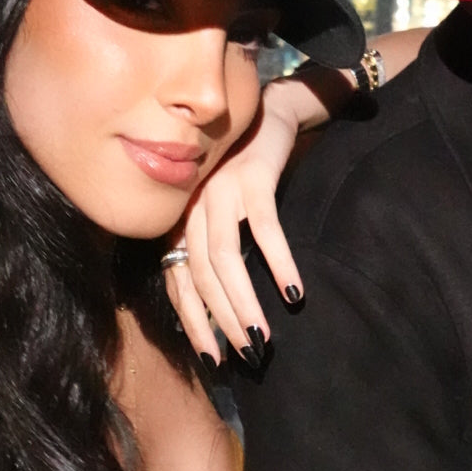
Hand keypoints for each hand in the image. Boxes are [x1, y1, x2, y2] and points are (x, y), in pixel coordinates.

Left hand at [165, 83, 305, 360]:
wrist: (267, 111)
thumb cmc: (243, 169)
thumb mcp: (219, 207)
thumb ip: (212, 246)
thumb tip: (221, 305)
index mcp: (181, 220)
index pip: (178, 281)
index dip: (193, 323)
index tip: (212, 359)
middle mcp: (192, 208)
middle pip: (200, 276)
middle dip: (220, 321)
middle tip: (245, 356)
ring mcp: (219, 192)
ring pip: (225, 260)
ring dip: (243, 302)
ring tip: (262, 337)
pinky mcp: (252, 178)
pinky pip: (264, 229)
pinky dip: (278, 263)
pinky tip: (293, 292)